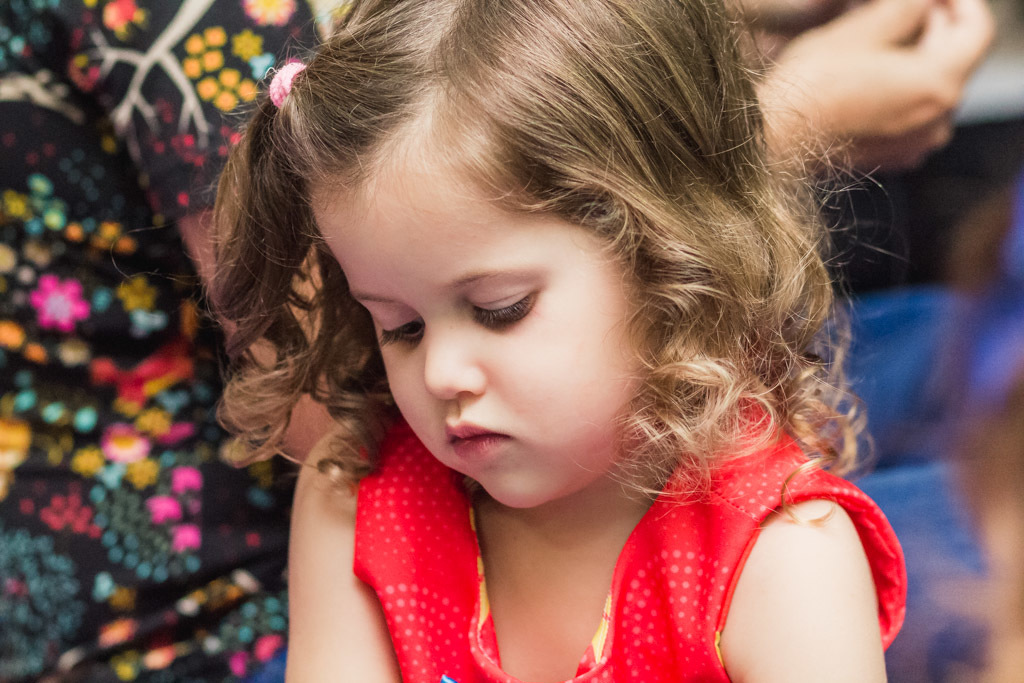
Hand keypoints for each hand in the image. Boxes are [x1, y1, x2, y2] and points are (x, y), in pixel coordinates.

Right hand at [759, 0, 994, 171]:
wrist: (773, 138)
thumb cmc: (811, 86)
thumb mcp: (861, 30)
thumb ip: (906, 6)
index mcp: (939, 84)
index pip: (976, 30)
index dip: (957, 1)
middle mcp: (938, 119)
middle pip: (956, 59)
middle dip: (934, 28)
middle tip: (903, 8)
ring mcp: (916, 142)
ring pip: (934, 87)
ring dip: (917, 59)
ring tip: (882, 42)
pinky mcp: (893, 155)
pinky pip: (915, 114)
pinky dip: (903, 90)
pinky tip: (872, 77)